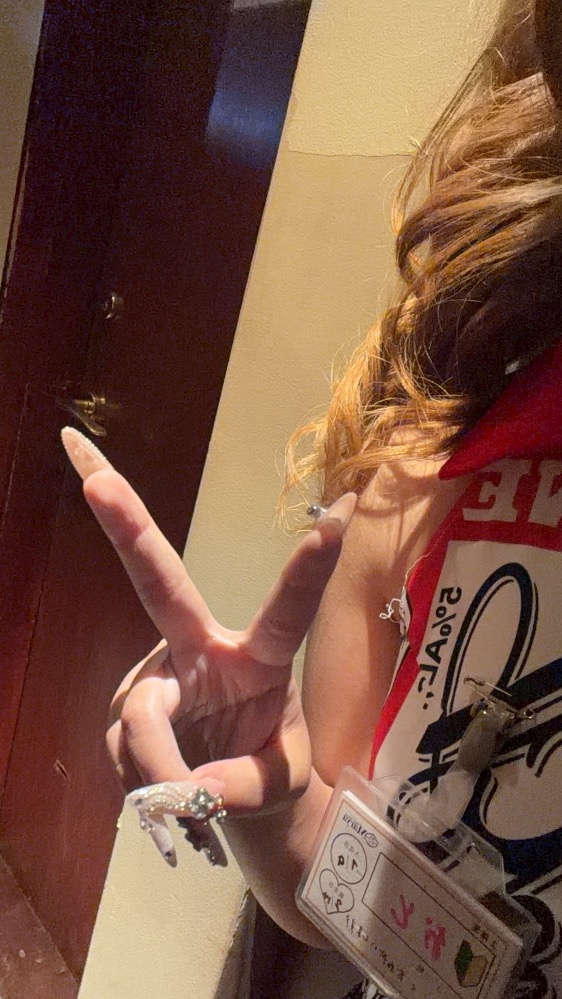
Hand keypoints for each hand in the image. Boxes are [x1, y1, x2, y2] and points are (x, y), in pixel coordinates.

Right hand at [62, 428, 355, 861]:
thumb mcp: (281, 783)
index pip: (287, 609)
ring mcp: (154, 675)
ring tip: (191, 817)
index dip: (308, 568)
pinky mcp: (124, 708)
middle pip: (159, 583)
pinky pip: (124, 753)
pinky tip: (164, 804)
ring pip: (141, 718)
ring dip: (161, 773)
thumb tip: (193, 791)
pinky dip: (145, 789)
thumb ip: (247, 785)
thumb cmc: (269, 764)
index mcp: (259, 655)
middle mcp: (197, 647)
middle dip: (128, 526)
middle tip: (95, 479)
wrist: (227, 794)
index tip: (341, 513)